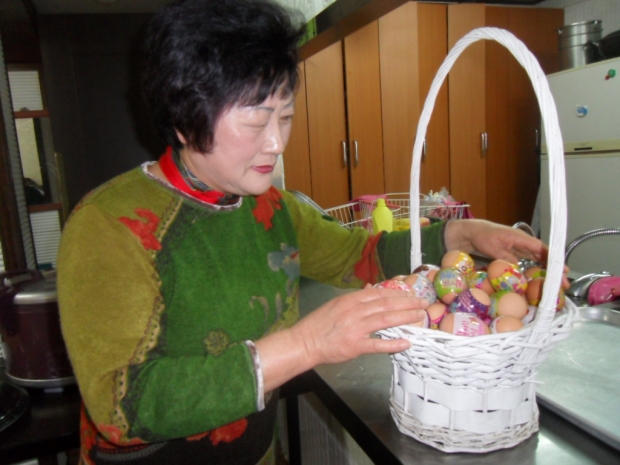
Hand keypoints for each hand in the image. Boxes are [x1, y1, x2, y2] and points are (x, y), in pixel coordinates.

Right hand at [293, 286, 427, 366]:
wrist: (305, 341)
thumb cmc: (319, 323)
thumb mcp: (336, 304)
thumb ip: (355, 297)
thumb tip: (371, 288)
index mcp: (350, 300)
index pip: (379, 293)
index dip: (397, 293)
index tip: (411, 293)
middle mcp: (355, 311)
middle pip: (386, 304)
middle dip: (407, 303)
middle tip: (423, 303)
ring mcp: (355, 328)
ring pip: (385, 320)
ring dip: (405, 317)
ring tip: (419, 317)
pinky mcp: (355, 346)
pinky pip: (377, 344)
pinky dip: (393, 344)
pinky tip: (406, 342)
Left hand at [444, 219, 569, 288]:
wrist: (466, 233)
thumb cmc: (480, 235)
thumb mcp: (493, 247)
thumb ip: (507, 259)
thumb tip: (519, 272)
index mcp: (520, 238)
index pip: (542, 249)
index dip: (554, 260)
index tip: (564, 271)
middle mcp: (522, 244)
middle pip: (542, 257)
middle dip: (554, 270)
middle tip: (563, 285)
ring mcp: (516, 250)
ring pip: (535, 262)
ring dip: (544, 273)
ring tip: (553, 286)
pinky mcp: (509, 256)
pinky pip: (524, 265)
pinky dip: (531, 273)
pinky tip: (535, 284)